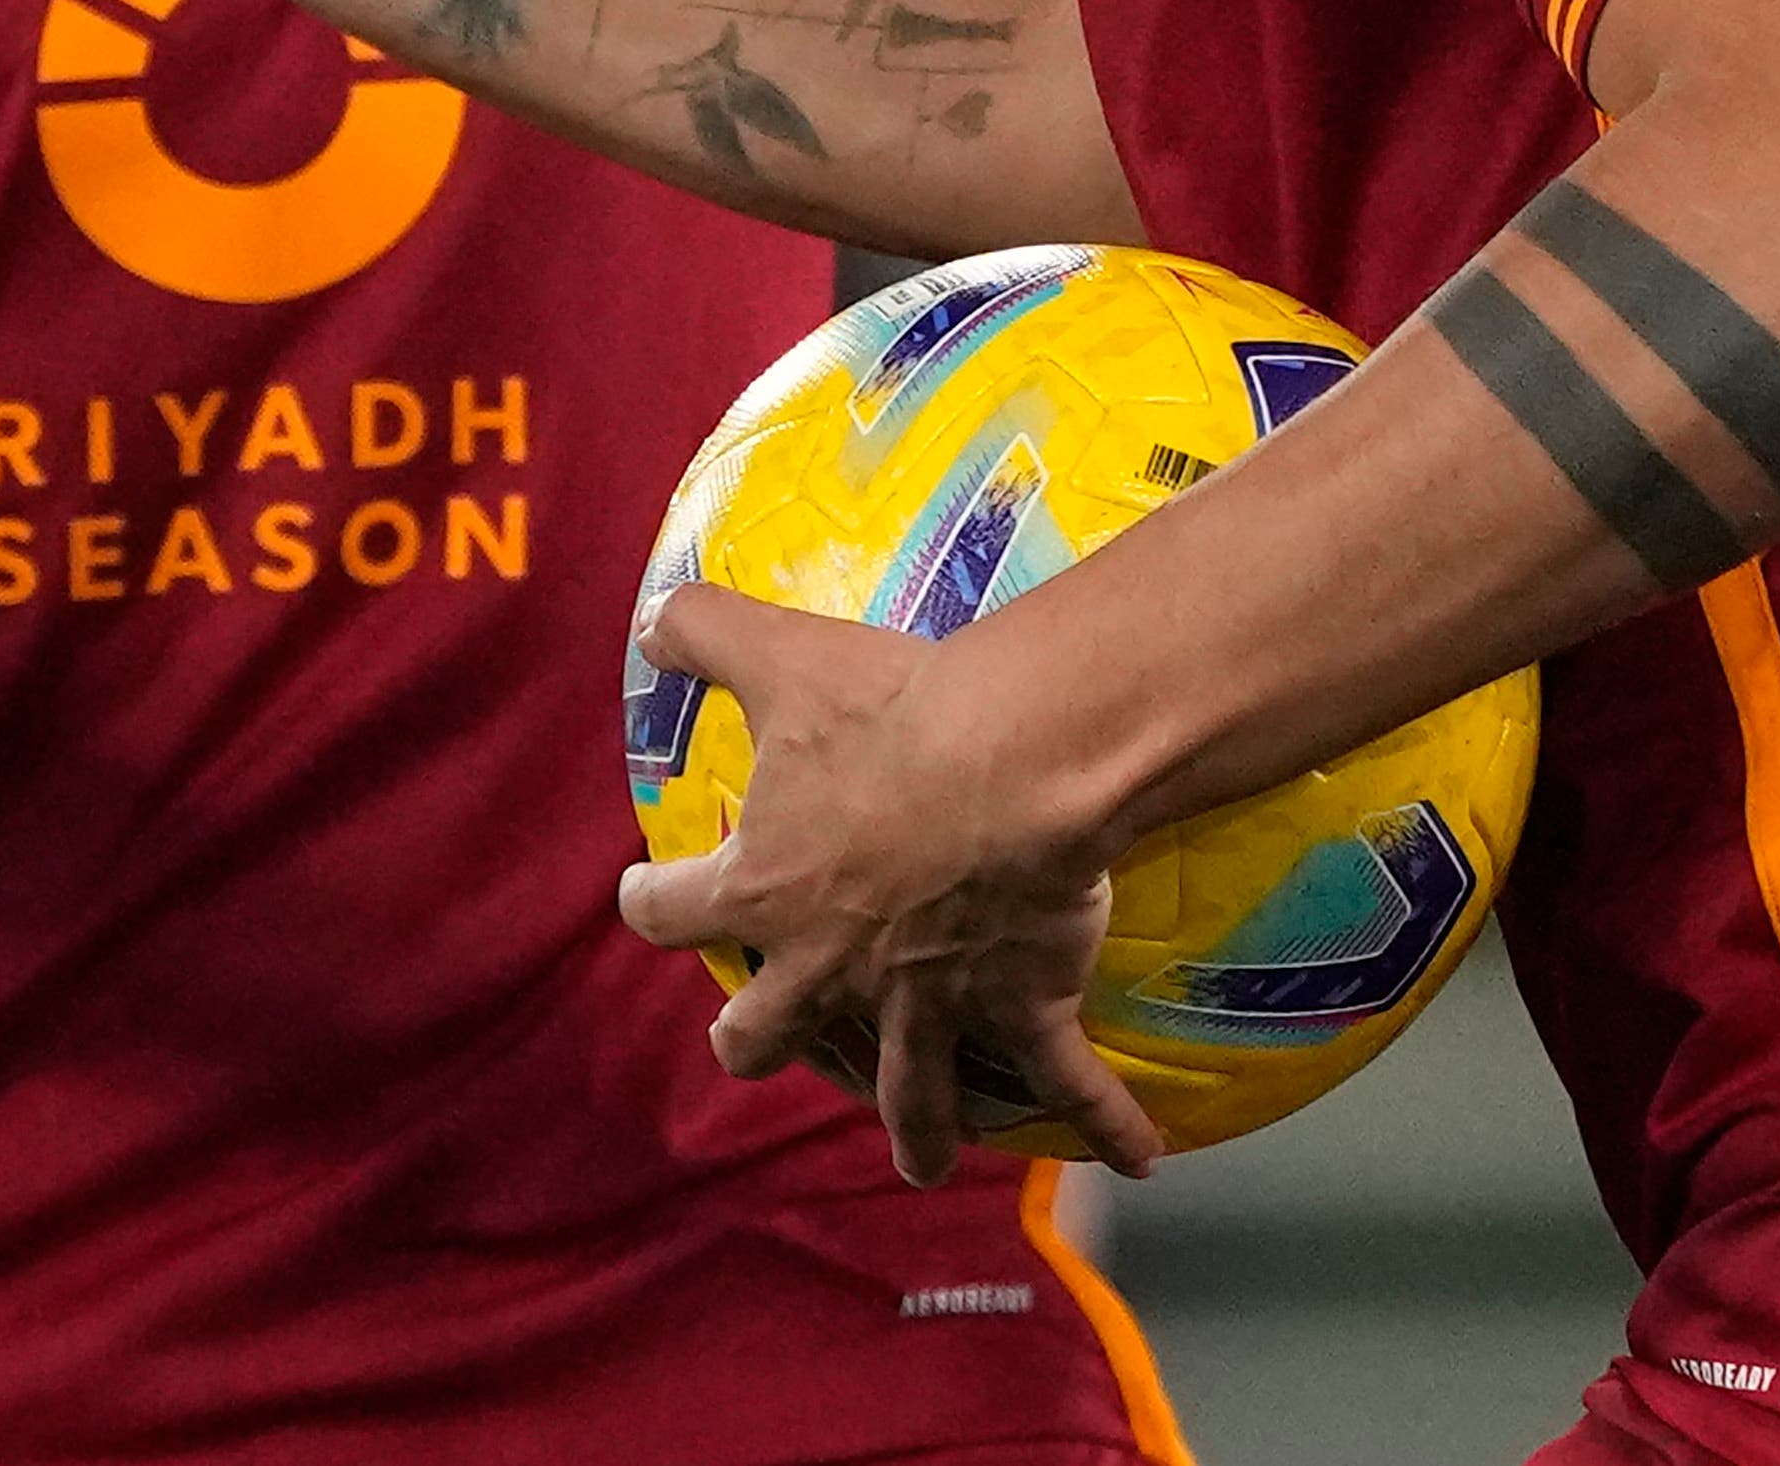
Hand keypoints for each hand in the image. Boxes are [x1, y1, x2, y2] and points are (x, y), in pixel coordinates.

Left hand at [613, 585, 1161, 1184]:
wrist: (1009, 758)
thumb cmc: (887, 711)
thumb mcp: (777, 653)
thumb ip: (702, 632)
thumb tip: (654, 617)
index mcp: (765, 890)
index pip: (674, 910)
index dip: (653, 903)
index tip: (642, 896)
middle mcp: (832, 967)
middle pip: (765, 1036)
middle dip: (755, 1043)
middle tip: (757, 1043)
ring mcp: (926, 1001)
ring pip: (908, 1092)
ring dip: (917, 1130)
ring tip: (922, 1159)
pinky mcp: (1018, 1005)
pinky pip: (1068, 1080)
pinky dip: (1107, 1123)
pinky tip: (1137, 1161)